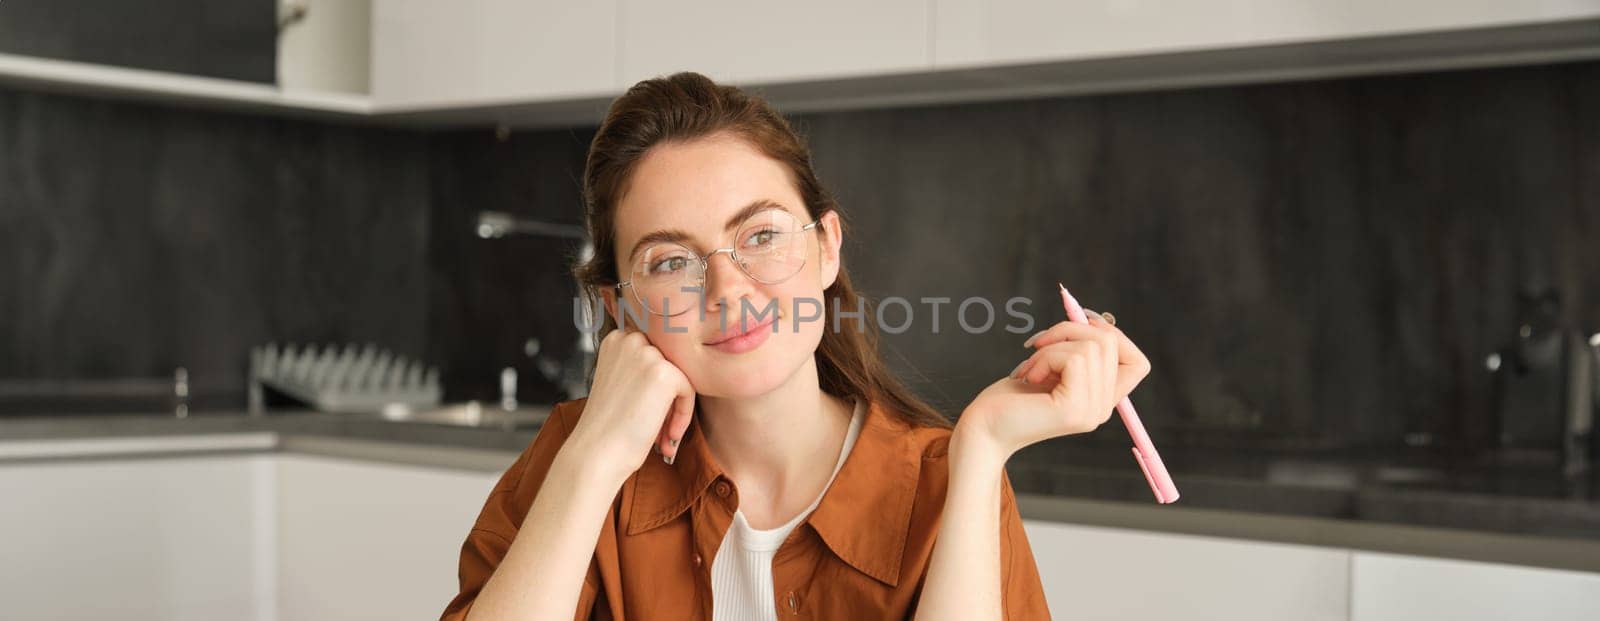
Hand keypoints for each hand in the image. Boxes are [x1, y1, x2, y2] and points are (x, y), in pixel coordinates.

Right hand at [564, 326, 696, 481]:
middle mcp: (629, 339)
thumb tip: (676, 369)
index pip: (655, 354)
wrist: (596, 453)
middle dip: (668, 397)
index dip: (656, 387)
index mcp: (616, 339)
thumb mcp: (620, 384)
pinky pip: (689, 390)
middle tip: (659, 429)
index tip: (647, 414)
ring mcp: (646, 353)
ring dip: (675, 409)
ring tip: (662, 436)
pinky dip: (683, 416)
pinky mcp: (664, 372)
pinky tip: (667, 436)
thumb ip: (642, 369)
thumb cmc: (607, 427)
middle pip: (669, 364)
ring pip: (680, 377)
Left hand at [957, 311, 1150, 460]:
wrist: (982, 429)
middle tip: (1037, 345)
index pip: (1138, 363)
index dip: (1114, 335)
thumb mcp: (1050, 366)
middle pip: (1111, 341)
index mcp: (1101, 399)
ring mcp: (1092, 411)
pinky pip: (1076, 357)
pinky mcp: (1075, 409)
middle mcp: (1103, 409)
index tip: (1078, 329)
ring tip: (1029, 366)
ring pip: (1092, 346)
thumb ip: (1076, 349)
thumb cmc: (1009, 398)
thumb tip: (1094, 318)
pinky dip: (1046, 356)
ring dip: (1052, 344)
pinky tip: (1027, 375)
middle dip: (1069, 329)